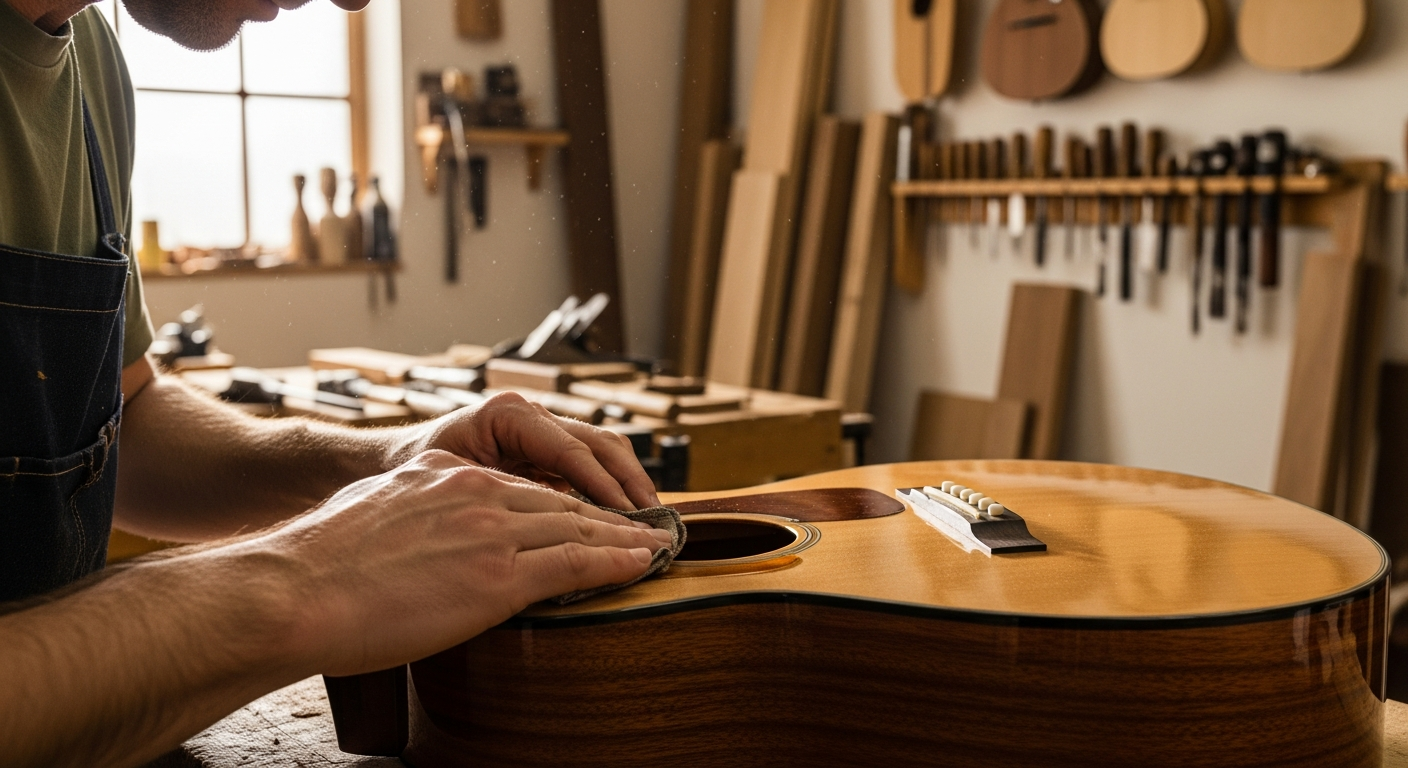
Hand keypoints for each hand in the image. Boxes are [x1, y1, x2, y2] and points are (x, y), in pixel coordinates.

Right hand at [266, 450, 670, 675]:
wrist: (292, 592)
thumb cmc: (314, 567)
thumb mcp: (372, 511)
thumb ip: (411, 511)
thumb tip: (422, 533)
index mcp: (443, 476)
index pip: (521, 487)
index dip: (563, 500)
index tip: (588, 512)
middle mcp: (473, 493)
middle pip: (558, 501)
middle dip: (605, 515)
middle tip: (641, 526)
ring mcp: (489, 532)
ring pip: (576, 527)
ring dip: (622, 538)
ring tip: (654, 545)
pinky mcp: (497, 577)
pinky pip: (574, 564)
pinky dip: (616, 562)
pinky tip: (641, 563)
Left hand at [396, 391, 660, 510]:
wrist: (381, 469)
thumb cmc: (405, 479)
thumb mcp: (448, 485)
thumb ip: (499, 496)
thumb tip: (552, 524)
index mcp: (508, 414)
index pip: (574, 452)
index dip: (607, 490)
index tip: (632, 523)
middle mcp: (529, 414)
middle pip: (600, 444)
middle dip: (630, 485)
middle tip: (654, 524)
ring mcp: (538, 428)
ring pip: (602, 449)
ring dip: (627, 485)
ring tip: (647, 523)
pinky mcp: (541, 448)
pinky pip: (586, 464)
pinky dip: (609, 488)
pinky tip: (620, 520)